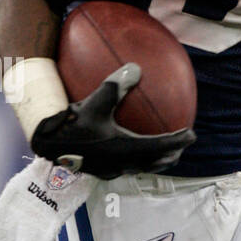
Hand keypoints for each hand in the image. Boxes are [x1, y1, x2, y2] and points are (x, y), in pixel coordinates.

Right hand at [31, 64, 195, 179]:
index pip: (161, 146)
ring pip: (141, 168)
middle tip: (183, 145)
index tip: (192, 134)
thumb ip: (117, 85)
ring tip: (163, 153)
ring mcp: (112, 170)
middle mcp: (123, 164)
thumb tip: (136, 68)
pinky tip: (129, 150)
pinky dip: (136, 160)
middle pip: (156, 162)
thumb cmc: (72, 123)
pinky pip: (126, 167)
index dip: (179, 140)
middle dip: (171, 154)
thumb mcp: (95, 102)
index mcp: (127, 149)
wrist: (47, 144)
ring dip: (155, 160)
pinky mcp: (101, 171)